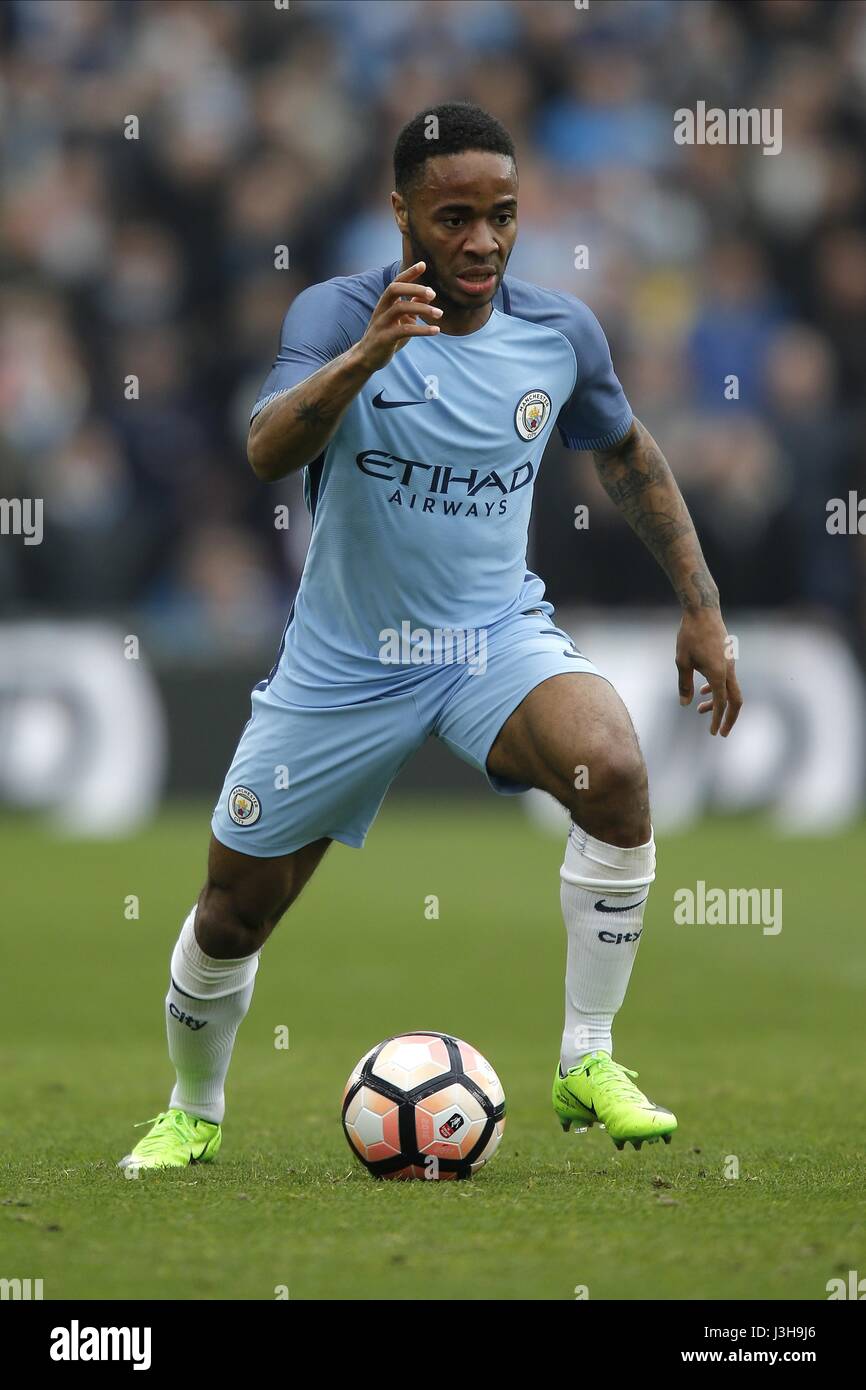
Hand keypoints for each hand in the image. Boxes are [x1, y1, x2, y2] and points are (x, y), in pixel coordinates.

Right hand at [355, 261, 442, 371]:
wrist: (368, 358)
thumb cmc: (387, 336)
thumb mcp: (401, 319)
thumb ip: (411, 306)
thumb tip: (425, 293)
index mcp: (385, 303)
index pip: (396, 282)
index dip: (409, 273)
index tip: (423, 264)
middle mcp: (381, 309)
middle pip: (394, 289)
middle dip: (414, 288)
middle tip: (433, 295)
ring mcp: (382, 323)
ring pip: (400, 308)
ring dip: (422, 309)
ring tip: (440, 313)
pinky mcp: (385, 338)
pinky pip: (404, 330)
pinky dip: (422, 329)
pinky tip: (436, 330)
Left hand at [676, 608, 742, 736]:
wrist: (703, 611)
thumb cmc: (690, 635)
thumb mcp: (682, 661)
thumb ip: (684, 684)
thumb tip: (685, 704)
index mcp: (718, 673)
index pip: (721, 703)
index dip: (718, 719)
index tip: (714, 733)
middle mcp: (728, 670)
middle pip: (735, 700)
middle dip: (729, 718)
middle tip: (720, 732)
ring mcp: (730, 664)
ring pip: (730, 690)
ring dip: (718, 703)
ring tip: (700, 710)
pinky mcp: (727, 659)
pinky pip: (726, 679)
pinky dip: (717, 689)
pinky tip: (703, 690)